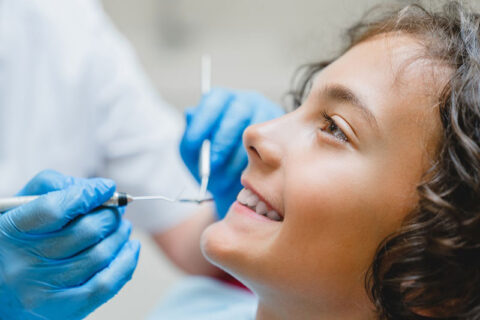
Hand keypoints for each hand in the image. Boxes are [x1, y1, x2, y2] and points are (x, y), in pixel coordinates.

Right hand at [0, 170, 139, 319]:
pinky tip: (130, 248)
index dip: (89, 194)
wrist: (0, 292)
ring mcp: (43, 289)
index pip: (55, 208)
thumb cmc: (16, 241)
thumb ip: (53, 188)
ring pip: (100, 255)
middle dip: (111, 215)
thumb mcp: (20, 208)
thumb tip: (97, 189)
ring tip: (123, 226)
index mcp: (10, 231)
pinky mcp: (61, 310)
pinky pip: (105, 284)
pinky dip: (125, 263)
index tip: (107, 188)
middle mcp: (23, 263)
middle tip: (117, 210)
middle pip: (85, 231)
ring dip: (120, 235)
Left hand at [180, 88, 283, 217]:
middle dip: (222, 141)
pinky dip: (258, 163)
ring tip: (228, 176)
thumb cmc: (214, 165)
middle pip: (237, 113)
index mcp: (222, 100)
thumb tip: (190, 115)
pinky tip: (249, 175)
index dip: (202, 122)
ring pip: (256, 131)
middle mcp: (246, 101)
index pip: (212, 101)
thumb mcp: (194, 154)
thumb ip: (188, 139)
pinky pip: (272, 146)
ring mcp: (268, 114)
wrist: (240, 186)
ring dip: (239, 157)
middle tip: (213, 163)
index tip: (194, 143)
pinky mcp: (284, 133)